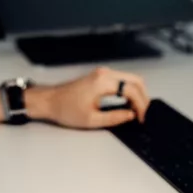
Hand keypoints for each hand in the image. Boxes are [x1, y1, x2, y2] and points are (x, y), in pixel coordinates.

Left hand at [29, 66, 150, 128]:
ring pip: (130, 78)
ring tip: (136, 112)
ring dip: (137, 94)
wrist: (50, 101)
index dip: (141, 105)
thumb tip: (131, 115)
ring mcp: (103, 73)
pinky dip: (129, 90)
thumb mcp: (92, 120)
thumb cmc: (66, 109)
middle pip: (136, 80)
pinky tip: (128, 104)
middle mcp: (105, 73)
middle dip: (143, 98)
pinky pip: (122, 80)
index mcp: (103, 82)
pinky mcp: (100, 76)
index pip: (132, 90)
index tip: (142, 118)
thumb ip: (115, 118)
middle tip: (143, 114)